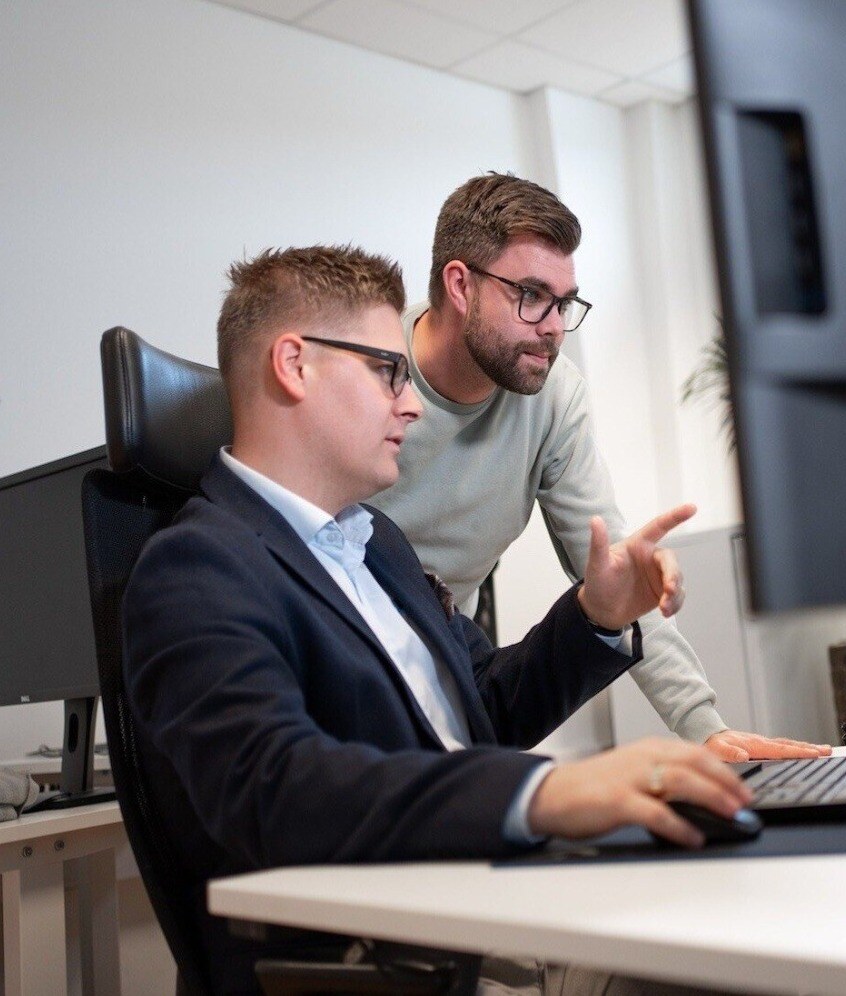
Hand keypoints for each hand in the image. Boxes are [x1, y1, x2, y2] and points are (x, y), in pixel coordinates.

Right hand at [528, 737, 751, 847]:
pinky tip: (692, 837)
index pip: (695, 752)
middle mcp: (641, 758)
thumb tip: (703, 794)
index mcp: (647, 749)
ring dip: (711, 797)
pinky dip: (679, 825)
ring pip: (680, 780)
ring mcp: (629, 778)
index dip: (724, 769)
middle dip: (725, 782)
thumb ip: (662, 776)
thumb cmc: (593, 787)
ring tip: (730, 814)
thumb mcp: (632, 772)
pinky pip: (655, 812)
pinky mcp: (617, 801)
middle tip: (745, 802)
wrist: (551, 794)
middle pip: (693, 762)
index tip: (745, 787)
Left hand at [577, 504, 695, 630]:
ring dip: (674, 594)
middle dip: (673, 575)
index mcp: (638, 545)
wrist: (601, 612)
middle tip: (668, 590)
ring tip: (664, 608)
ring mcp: (658, 575)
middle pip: (671, 561)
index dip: (675, 516)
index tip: (692, 507)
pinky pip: (678, 595)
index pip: (659, 527)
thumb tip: (595, 519)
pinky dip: (675, 604)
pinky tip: (665, 611)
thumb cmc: (597, 583)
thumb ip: (598, 543)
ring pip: (677, 580)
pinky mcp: (663, 592)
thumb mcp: (597, 564)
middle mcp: (651, 557)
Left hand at [704, 729, 831, 761]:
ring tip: (822, 750)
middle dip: (808, 748)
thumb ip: (729, 753)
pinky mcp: (760, 745)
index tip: (814, 754)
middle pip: (788, 745)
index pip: (780, 750)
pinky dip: (794, 748)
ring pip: (787, 745)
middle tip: (827, 751)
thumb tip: (742, 755)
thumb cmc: (712, 744)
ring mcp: (761, 743)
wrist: (707, 734)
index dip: (797, 752)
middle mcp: (760, 742)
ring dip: (805, 747)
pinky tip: (802, 751)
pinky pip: (782, 746)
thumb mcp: (716, 750)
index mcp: (754, 745)